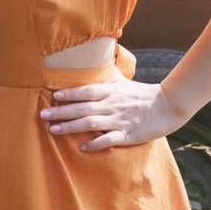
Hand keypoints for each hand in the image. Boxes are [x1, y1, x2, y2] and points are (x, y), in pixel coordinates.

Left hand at [39, 80, 187, 150]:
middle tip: (43, 114)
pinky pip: (108, 139)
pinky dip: (95, 143)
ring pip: (90, 123)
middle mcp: (112, 105)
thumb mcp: (123, 82)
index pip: (87, 91)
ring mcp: (119, 120)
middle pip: (83, 108)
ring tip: (53, 130)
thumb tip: (96, 62)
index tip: (54, 96)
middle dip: (61, 111)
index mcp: (111, 91)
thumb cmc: (142, 95)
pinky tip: (82, 147)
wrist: (167, 107)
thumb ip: (105, 77)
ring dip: (70, 127)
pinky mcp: (127, 135)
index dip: (70, 94)